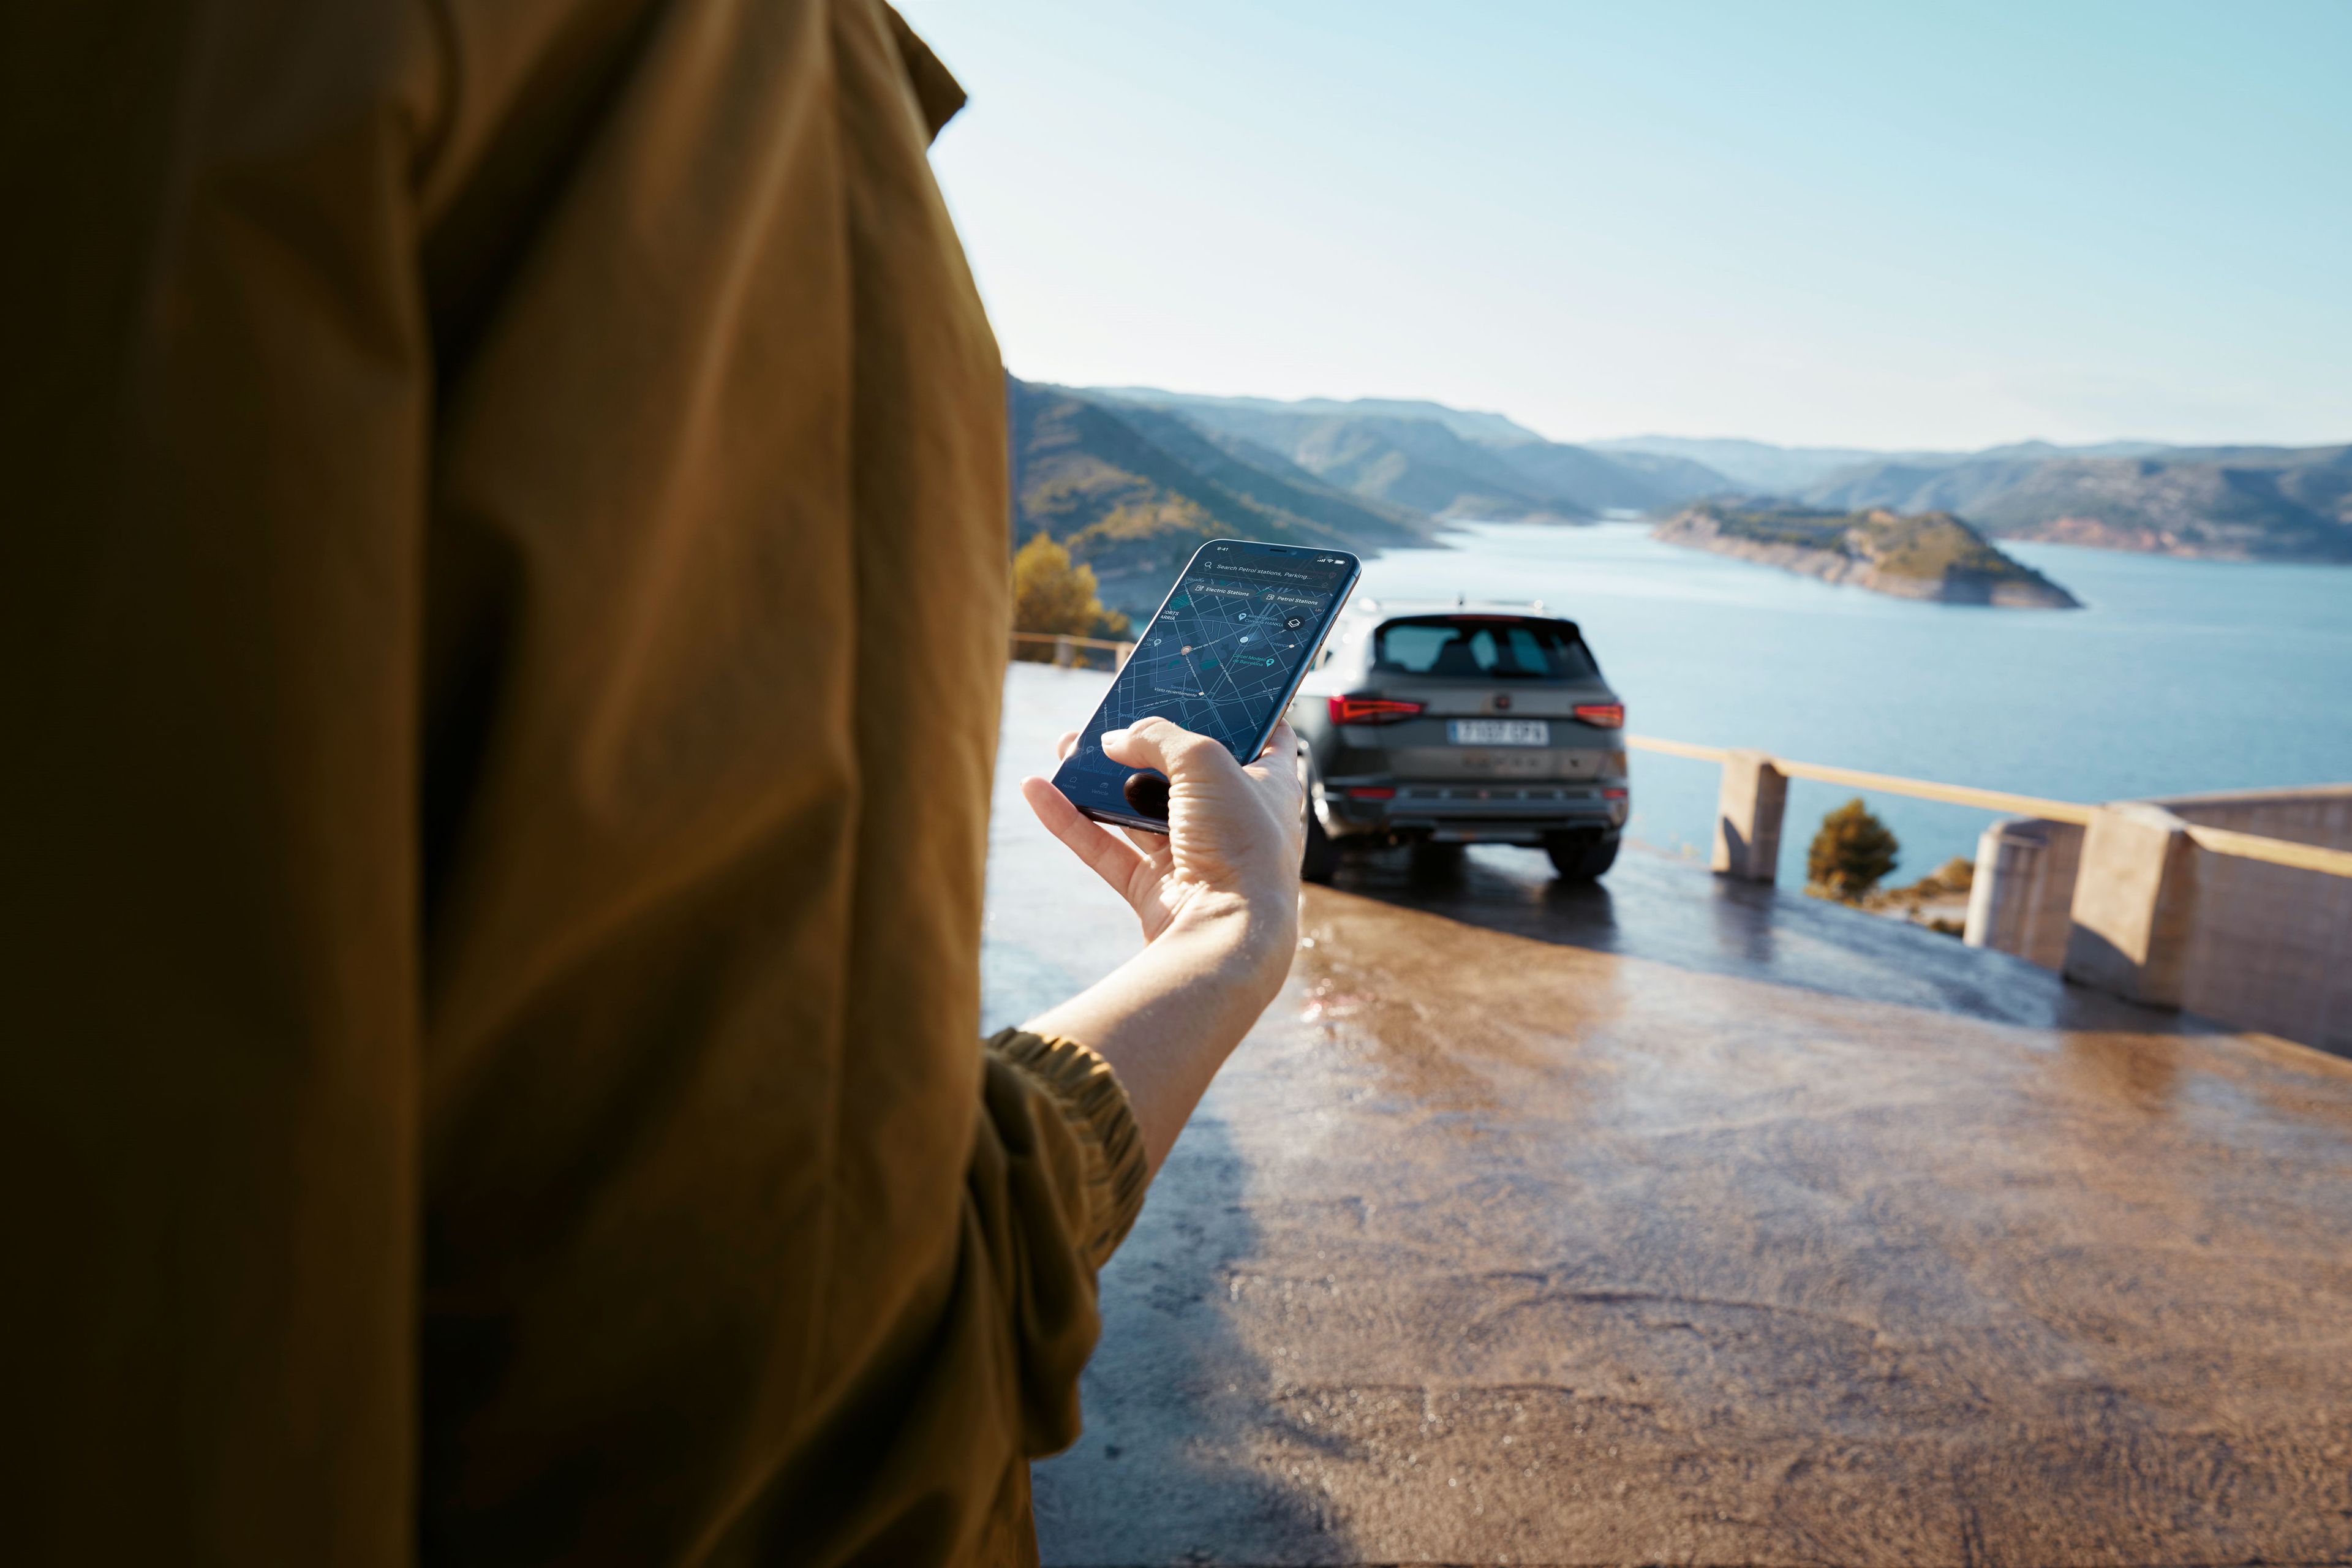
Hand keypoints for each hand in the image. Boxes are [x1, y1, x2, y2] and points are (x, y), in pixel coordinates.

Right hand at [1020, 719, 1304, 947]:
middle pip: (1185, 772)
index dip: (1241, 710)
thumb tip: (1117, 740)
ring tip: (1066, 745)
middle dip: (1144, 744)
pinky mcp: (1155, 889)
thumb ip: (1158, 736)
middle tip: (1113, 719)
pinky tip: (1038, 789)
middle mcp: (1234, 822)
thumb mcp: (1205, 761)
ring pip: (1137, 809)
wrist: (1224, 934)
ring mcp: (1193, 857)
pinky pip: (1105, 848)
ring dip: (1100, 779)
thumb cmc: (1240, 843)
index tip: (1209, 688)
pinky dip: (1071, 820)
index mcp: (1269, 787)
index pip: (1267, 738)